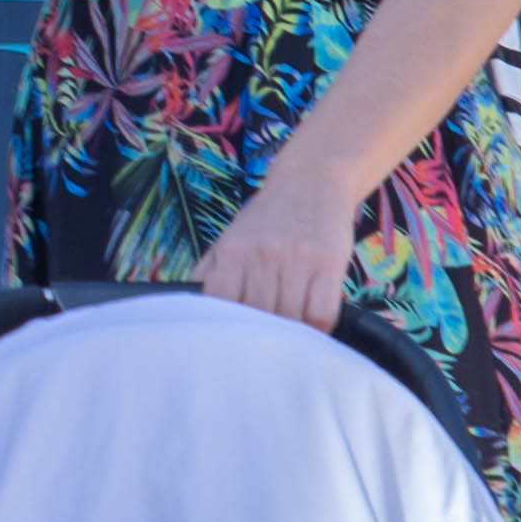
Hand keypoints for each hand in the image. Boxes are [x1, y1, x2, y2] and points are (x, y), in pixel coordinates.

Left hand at [193, 159, 361, 328]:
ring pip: (290, 320)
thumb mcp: (228, 239)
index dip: (228, 330)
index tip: (236, 340)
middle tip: (267, 342)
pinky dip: (317, 328)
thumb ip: (208, 274)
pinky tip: (312, 324)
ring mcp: (297, 258)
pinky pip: (321, 313)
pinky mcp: (329, 262)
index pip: (221, 307)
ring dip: (291, 335)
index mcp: (232, 251)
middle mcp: (262, 254)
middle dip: (262, 337)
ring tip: (291, 333)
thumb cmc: (267, 219)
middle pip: (258, 318)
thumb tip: (191, 313)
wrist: (311, 180)